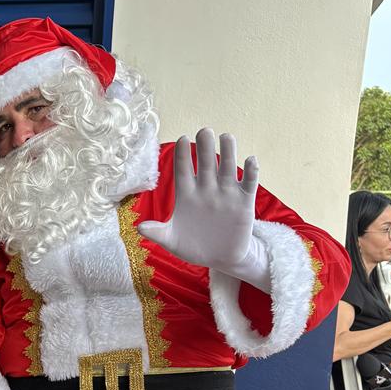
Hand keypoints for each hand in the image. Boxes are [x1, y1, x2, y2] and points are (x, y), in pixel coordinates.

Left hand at [138, 129, 258, 273]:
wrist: (220, 259)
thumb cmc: (193, 247)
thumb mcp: (172, 241)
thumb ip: (158, 233)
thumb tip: (140, 228)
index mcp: (187, 195)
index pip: (183, 170)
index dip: (182, 156)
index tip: (182, 140)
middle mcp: (206, 189)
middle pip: (205, 164)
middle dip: (205, 148)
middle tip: (205, 131)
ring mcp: (226, 194)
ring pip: (227, 168)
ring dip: (228, 152)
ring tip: (226, 137)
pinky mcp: (244, 202)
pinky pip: (248, 183)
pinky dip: (250, 172)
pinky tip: (250, 160)